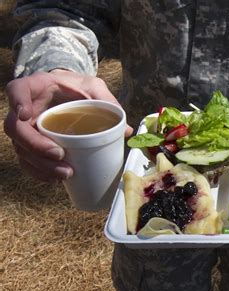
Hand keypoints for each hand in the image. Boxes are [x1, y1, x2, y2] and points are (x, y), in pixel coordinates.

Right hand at [4, 70, 132, 181]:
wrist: (70, 94)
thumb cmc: (79, 88)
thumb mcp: (94, 88)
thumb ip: (107, 101)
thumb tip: (127, 130)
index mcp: (37, 87)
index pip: (17, 89)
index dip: (17, 102)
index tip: (26, 115)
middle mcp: (25, 109)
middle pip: (16, 128)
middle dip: (35, 146)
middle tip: (59, 155)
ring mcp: (26, 129)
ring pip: (21, 149)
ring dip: (40, 165)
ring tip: (65, 173)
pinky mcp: (31, 145)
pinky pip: (28, 162)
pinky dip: (40, 173)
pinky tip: (56, 180)